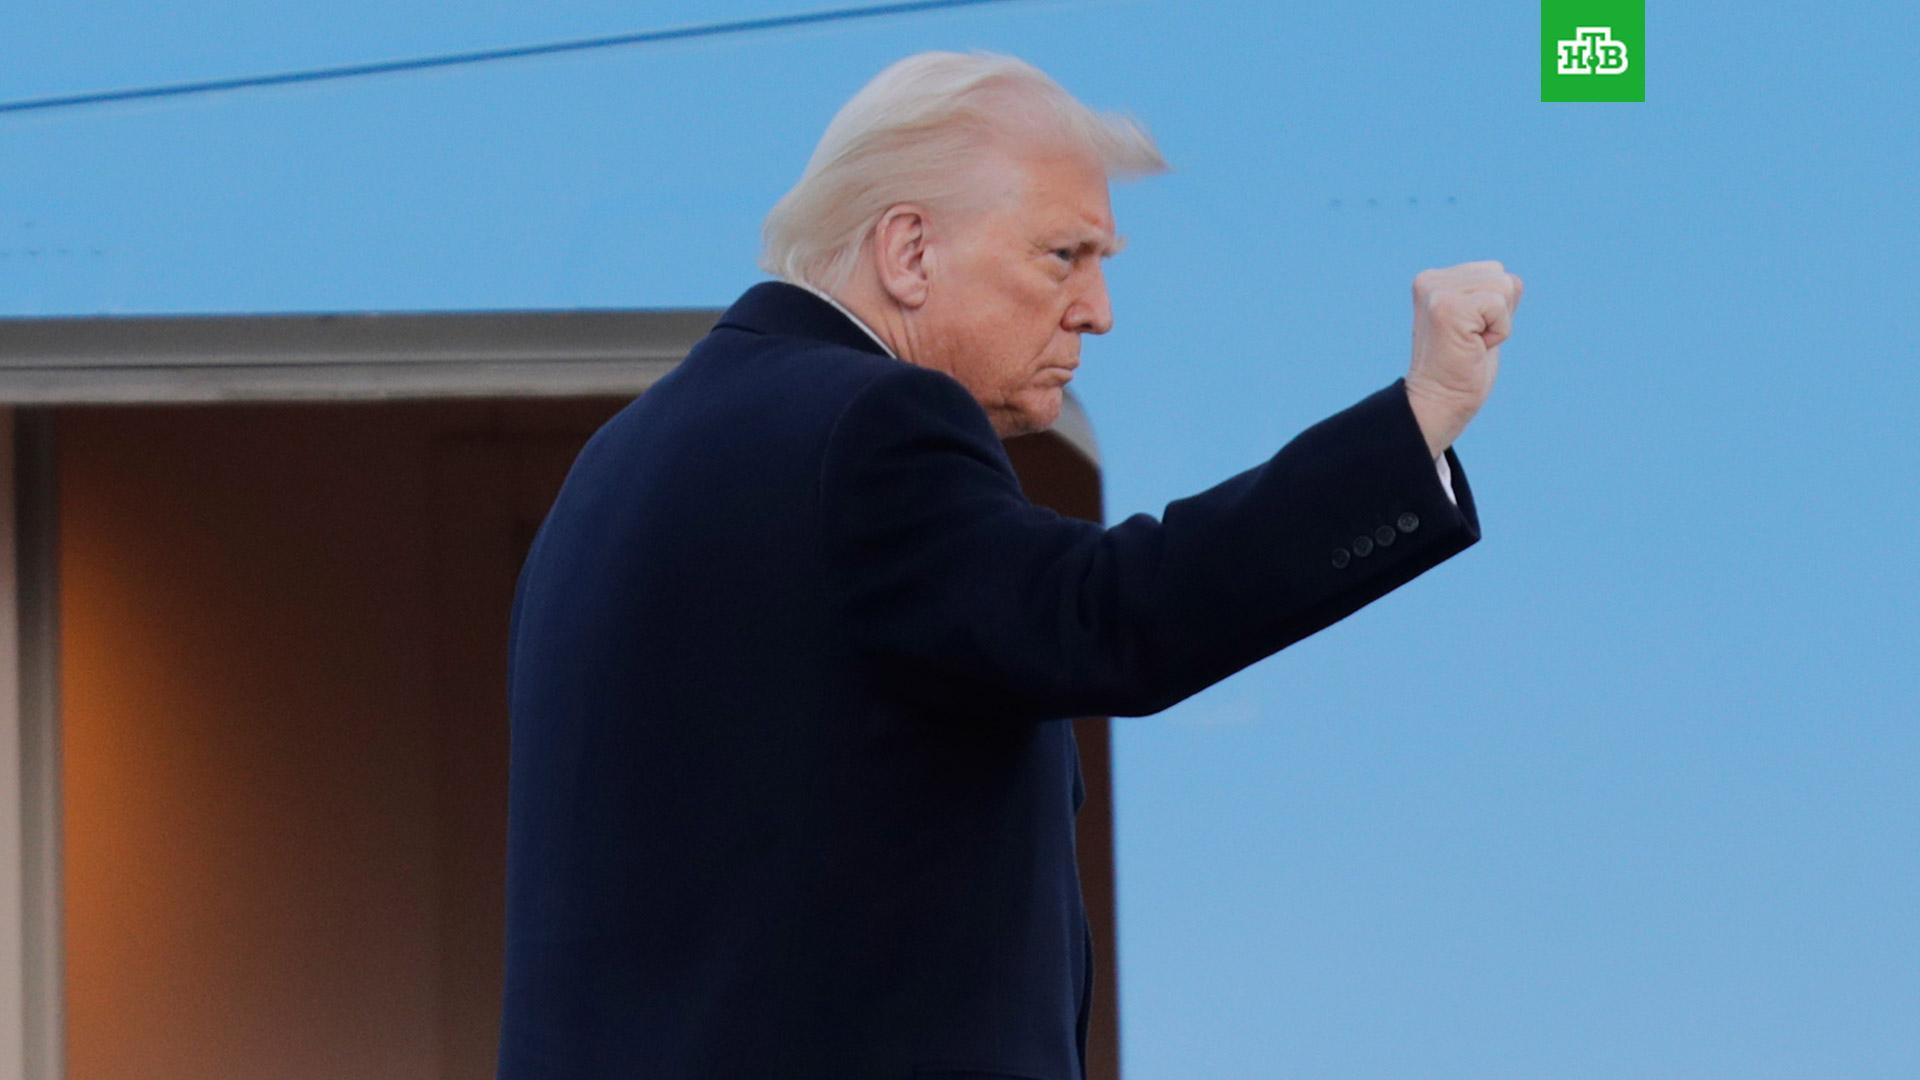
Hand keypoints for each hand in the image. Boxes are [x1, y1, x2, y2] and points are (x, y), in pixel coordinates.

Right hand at [1404, 260, 1522, 457]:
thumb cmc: (1462, 369)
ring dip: (1498, 323)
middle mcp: (1431, 281)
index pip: (1494, 272)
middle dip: (1499, 313)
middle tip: (1471, 341)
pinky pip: (1499, 305)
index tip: (1468, 335)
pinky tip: (1473, 347)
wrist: (1439, 403)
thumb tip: (1514, 280)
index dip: (1495, 310)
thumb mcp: (1480, 323)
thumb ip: (1491, 297)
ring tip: (1472, 343)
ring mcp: (1436, 292)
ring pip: (1503, 286)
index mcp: (1435, 281)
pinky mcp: (1447, 307)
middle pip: (1501, 276)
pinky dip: (1498, 332)